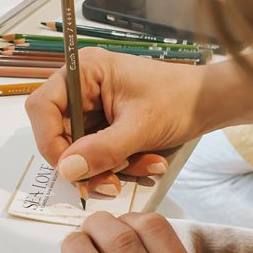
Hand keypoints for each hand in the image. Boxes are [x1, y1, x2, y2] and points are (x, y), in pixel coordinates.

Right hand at [25, 48, 208, 194]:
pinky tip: (146, 163)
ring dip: (106, 167)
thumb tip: (67, 169)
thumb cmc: (179, 100)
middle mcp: (81, 87)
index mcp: (84, 71)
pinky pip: (96, 153)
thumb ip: (102, 149)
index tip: (71, 168)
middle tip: (111, 181)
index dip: (49, 141)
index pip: (43, 107)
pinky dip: (117, 165)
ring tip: (143, 167)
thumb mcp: (140, 127)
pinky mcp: (104, 125)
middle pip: (58, 133)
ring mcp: (92, 107)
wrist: (209, 103)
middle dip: (85, 161)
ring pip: (78, 149)